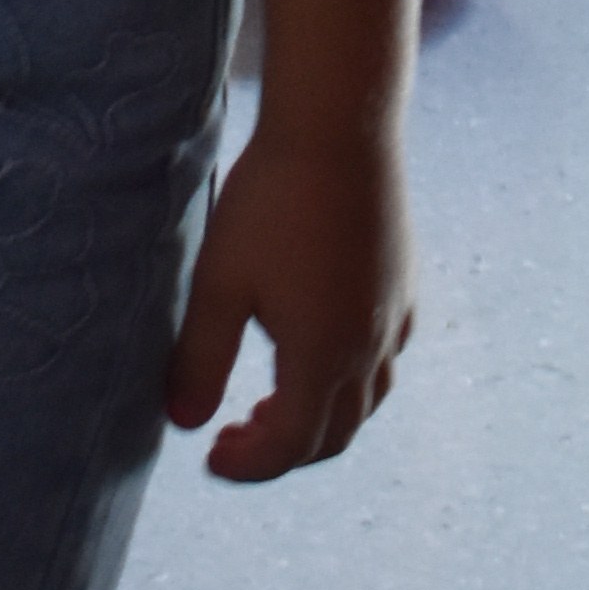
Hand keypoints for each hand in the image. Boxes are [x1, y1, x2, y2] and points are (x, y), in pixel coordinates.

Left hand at [164, 118, 414, 481]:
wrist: (340, 125)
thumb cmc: (271, 201)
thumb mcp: (221, 281)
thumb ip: (200, 359)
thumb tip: (184, 423)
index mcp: (323, 356)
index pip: (291, 446)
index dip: (249, 464)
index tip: (211, 456)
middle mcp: (370, 347)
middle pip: (336, 434)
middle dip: (285, 449)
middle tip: (236, 435)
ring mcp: (395, 314)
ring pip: (368, 400)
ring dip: (322, 417)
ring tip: (273, 401)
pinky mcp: (404, 282)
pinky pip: (387, 356)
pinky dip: (353, 377)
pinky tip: (320, 345)